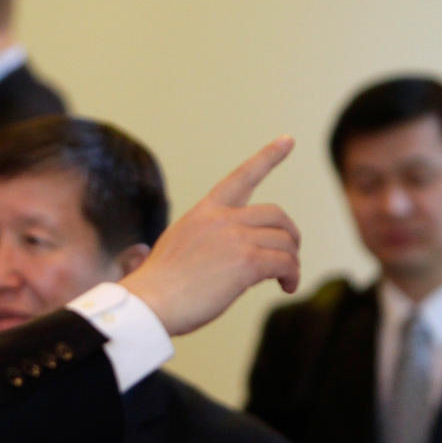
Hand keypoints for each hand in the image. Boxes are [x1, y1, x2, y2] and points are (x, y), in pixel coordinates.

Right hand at [120, 136, 299, 335]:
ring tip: (286, 280)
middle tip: (290, 256)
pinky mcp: (246, 261)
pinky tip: (287, 287)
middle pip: (276, 214)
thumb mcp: (179, 249)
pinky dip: (292, 275)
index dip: (268, 157)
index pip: (240, 177)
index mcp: (203, 212)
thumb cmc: (159, 287)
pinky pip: (285, 263)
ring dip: (292, 261)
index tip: (288, 139)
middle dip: (290, 235)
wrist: (149, 303)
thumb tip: (235, 257)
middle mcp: (221, 218)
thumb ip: (208, 242)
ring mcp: (234, 238)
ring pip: (285, 241)